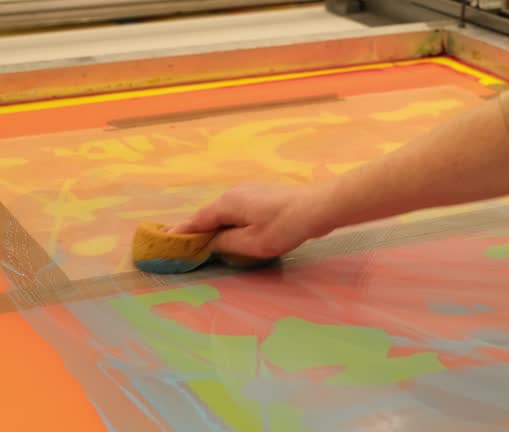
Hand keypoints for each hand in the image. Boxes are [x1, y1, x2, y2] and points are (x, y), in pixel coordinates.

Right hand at [169, 183, 334, 257]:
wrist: (317, 207)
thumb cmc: (284, 227)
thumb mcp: (251, 243)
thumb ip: (226, 243)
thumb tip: (210, 242)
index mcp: (226, 203)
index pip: (197, 220)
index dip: (183, 232)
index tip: (167, 239)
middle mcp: (234, 192)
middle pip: (211, 214)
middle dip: (198, 228)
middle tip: (183, 242)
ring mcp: (249, 190)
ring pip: (226, 210)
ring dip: (216, 224)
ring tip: (206, 239)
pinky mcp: (262, 193)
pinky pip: (239, 208)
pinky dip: (231, 219)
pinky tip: (234, 229)